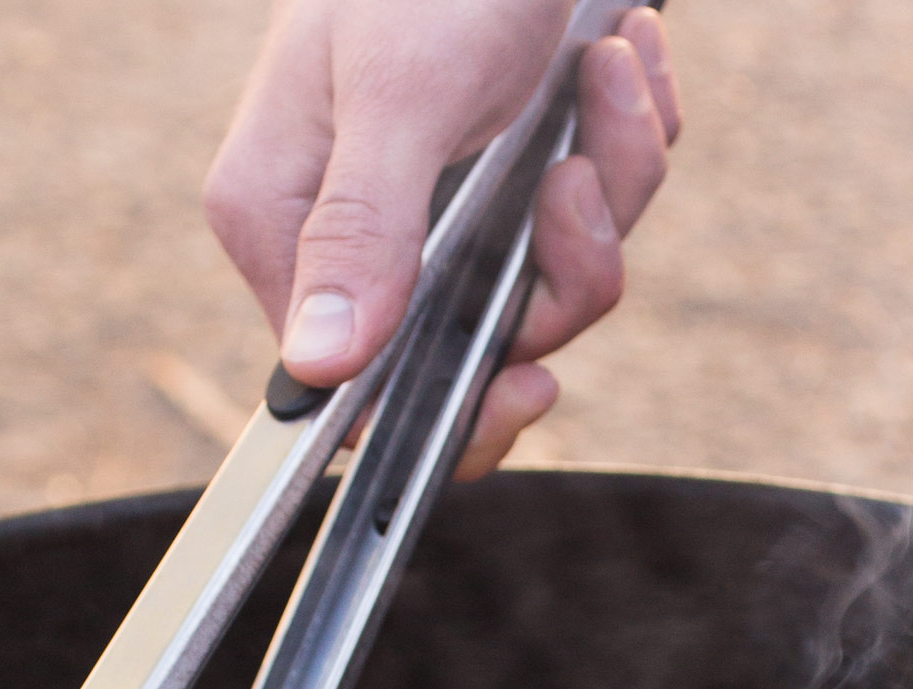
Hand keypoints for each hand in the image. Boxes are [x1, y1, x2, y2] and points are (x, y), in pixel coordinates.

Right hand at [204, 0, 680, 476]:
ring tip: (608, 76)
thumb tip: (320, 364)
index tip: (528, 379)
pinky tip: (622, 53)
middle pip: (476, 351)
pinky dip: (628, 139)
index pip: (355, 392)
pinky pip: (598, 215)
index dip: (450, 411)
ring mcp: (448, 208)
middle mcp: (360, 233)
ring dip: (611, 188)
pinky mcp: (519, 173)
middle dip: (558, 276)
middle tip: (576, 186)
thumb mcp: (395, 93)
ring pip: (555, 283)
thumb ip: (361, 228)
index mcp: (285, 223)